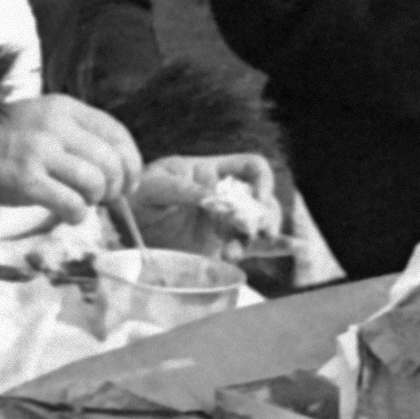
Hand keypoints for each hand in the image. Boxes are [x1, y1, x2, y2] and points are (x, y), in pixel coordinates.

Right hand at [0, 95, 142, 220]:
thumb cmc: (8, 141)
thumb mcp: (45, 121)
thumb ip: (79, 136)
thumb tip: (120, 170)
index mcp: (64, 107)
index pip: (115, 132)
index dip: (132, 162)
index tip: (131, 181)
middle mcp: (54, 125)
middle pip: (110, 160)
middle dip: (116, 186)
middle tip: (106, 197)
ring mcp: (38, 151)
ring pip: (94, 181)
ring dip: (95, 199)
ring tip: (83, 202)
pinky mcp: (24, 179)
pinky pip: (70, 203)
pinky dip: (77, 214)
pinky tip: (69, 214)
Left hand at [134, 153, 282, 252]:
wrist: (124, 228)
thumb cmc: (138, 196)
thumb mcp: (155, 186)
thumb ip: (184, 190)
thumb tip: (213, 198)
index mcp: (214, 172)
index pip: (252, 167)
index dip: (262, 179)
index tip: (257, 196)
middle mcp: (227, 197)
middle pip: (263, 200)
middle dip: (262, 216)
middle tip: (247, 231)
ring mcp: (227, 223)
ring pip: (261, 225)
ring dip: (257, 238)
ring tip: (234, 251)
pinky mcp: (223, 246)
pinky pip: (255, 247)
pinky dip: (276, 248)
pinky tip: (295, 249)